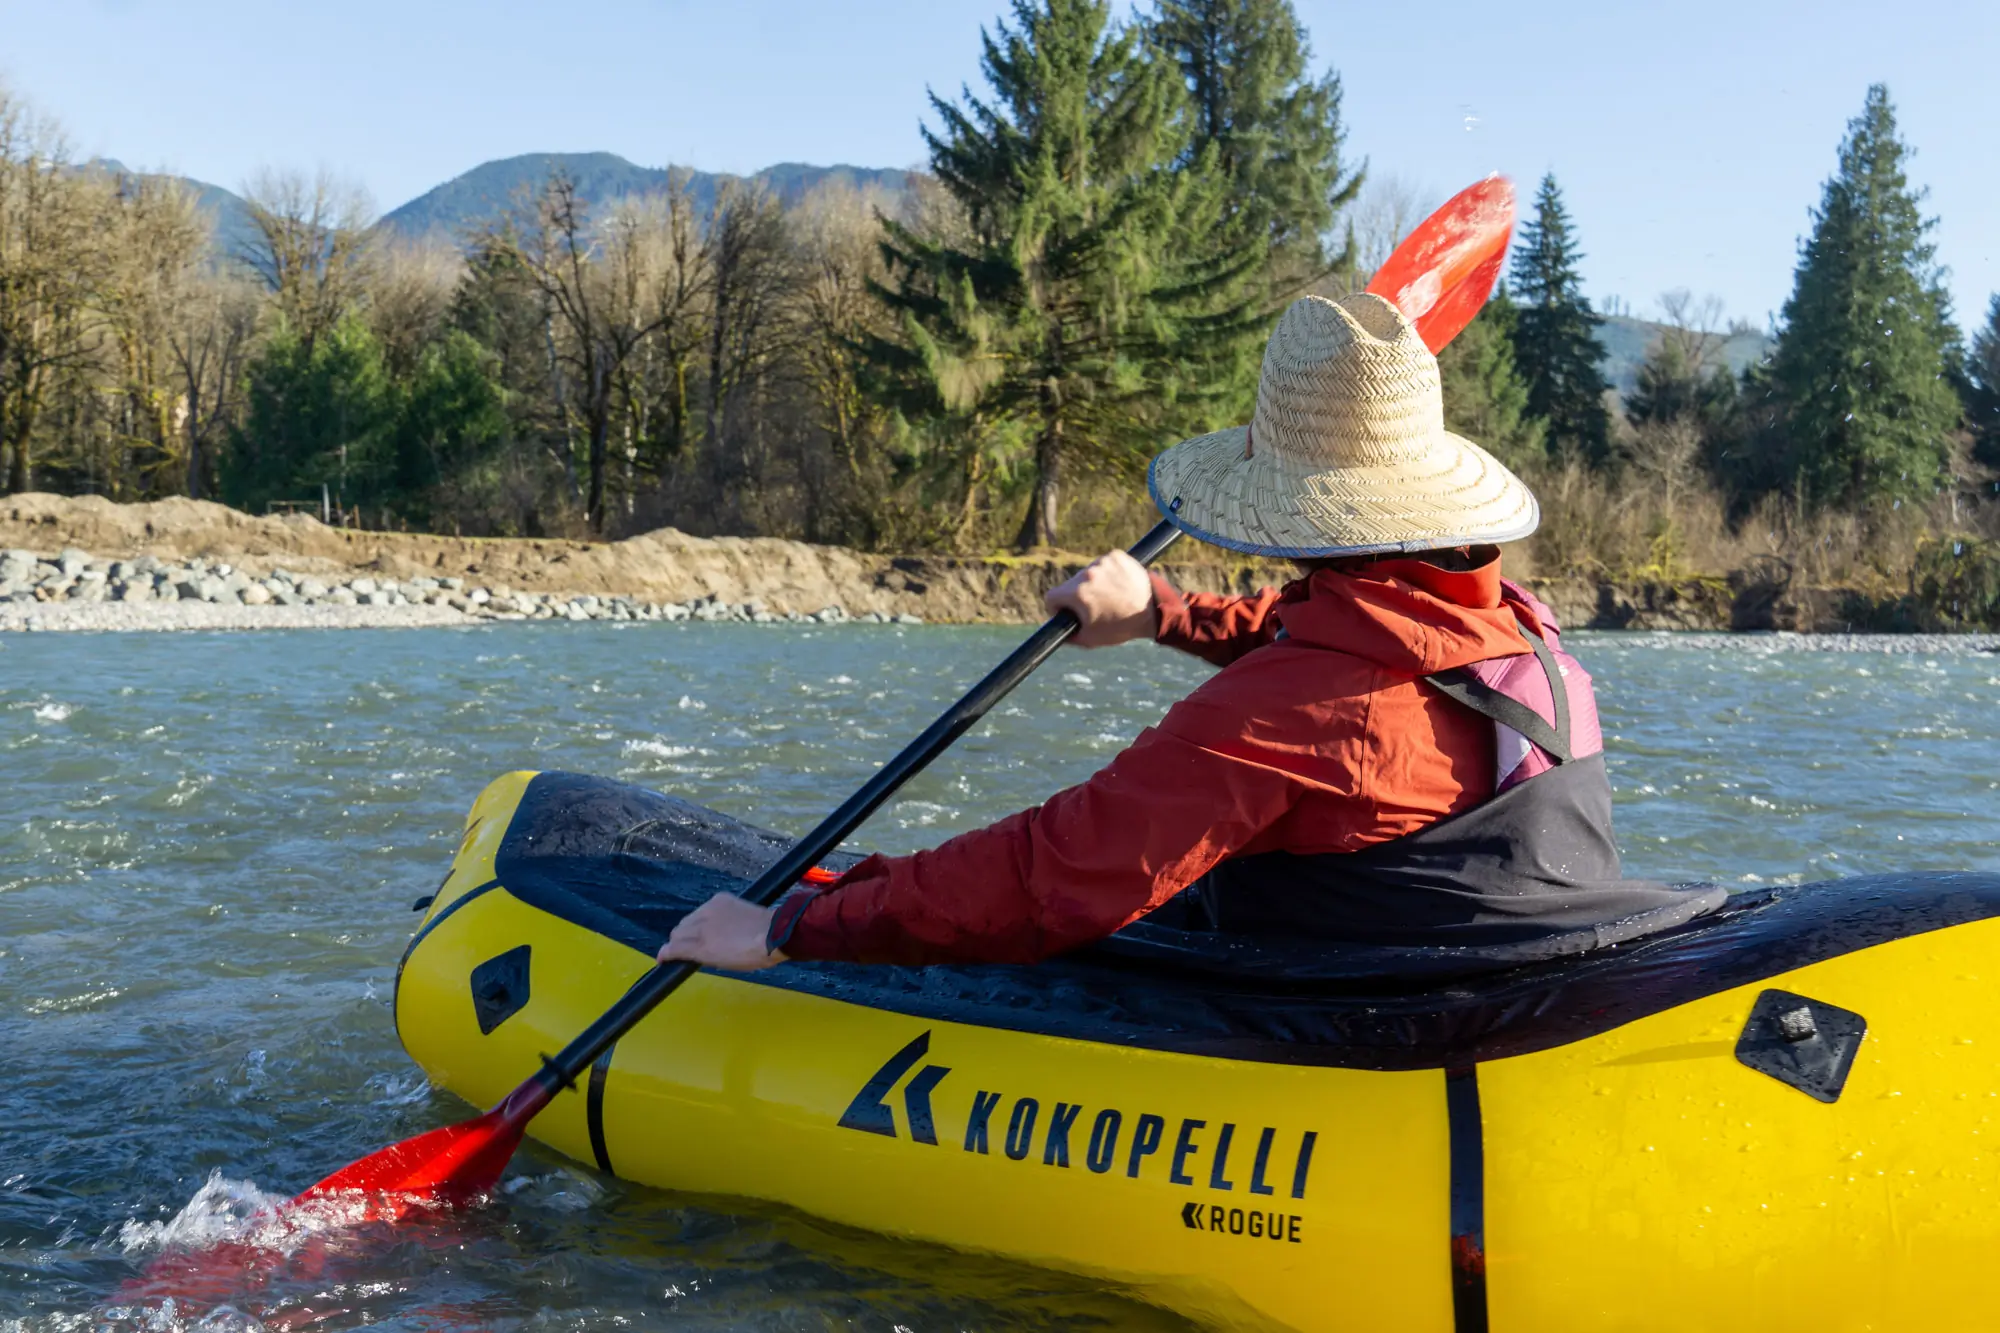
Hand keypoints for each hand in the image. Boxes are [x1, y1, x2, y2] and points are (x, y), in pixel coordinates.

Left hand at [657, 893, 786, 970]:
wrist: (773, 936)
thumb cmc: (771, 931)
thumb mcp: (748, 918)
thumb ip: (732, 922)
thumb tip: (729, 936)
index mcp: (720, 901)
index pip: (698, 915)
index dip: (696, 928)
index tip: (701, 936)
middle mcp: (706, 910)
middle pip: (685, 924)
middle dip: (686, 936)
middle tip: (693, 948)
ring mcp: (701, 927)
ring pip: (679, 936)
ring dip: (679, 945)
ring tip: (679, 955)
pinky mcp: (698, 945)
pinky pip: (676, 948)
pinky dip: (667, 953)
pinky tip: (663, 959)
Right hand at [1044, 550, 1156, 647]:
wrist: (1154, 611)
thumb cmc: (1121, 626)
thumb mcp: (1090, 639)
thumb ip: (1067, 635)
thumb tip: (1055, 630)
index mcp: (1077, 593)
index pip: (1051, 597)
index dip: (1058, 608)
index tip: (1069, 612)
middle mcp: (1086, 574)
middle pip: (1071, 585)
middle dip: (1079, 596)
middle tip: (1096, 607)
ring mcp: (1102, 562)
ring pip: (1088, 574)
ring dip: (1094, 583)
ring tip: (1112, 597)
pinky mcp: (1116, 556)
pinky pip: (1104, 564)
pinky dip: (1109, 573)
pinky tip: (1119, 585)